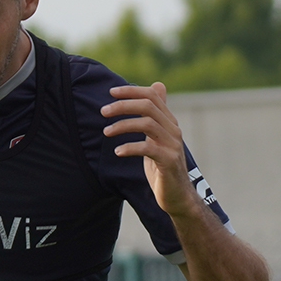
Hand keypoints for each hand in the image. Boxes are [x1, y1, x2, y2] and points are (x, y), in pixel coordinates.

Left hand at [101, 81, 197, 217]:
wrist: (177, 195)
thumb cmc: (162, 166)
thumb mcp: (157, 137)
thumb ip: (155, 115)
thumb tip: (157, 84)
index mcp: (169, 122)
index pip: (152, 97)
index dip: (131, 92)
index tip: (111, 92)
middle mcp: (173, 130)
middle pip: (148, 106)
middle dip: (123, 106)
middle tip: (102, 111)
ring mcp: (173, 145)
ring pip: (147, 124)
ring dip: (122, 125)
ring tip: (105, 132)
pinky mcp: (169, 161)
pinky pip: (147, 148)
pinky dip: (130, 147)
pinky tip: (117, 151)